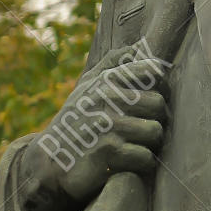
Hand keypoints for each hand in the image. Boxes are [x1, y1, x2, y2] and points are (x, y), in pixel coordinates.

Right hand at [19, 44, 169, 210]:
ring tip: (130, 147)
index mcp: (106, 79)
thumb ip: (112, 64)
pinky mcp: (108, 150)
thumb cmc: (77, 122)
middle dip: (153, 121)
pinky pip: (145, 157)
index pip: (152, 70)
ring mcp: (107, 123)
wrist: (49, 161)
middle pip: (159, 105)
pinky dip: (140, 164)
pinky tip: (126, 164)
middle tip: (137, 133)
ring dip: (147, 145)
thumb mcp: (87, 87)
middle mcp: (106, 96)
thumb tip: (138, 46)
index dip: (160, 88)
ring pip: (155, 132)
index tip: (149, 103)